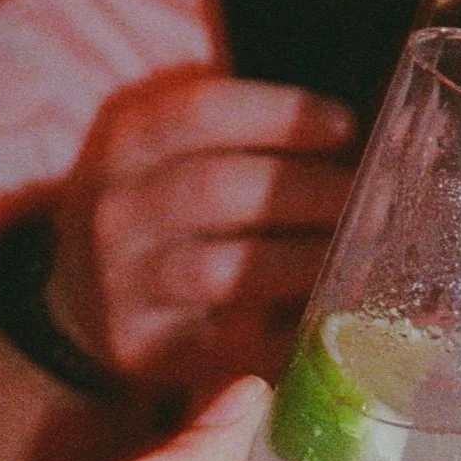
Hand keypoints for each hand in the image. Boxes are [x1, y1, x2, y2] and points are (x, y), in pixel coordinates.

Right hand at [47, 68, 356, 392]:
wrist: (80, 295)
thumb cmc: (163, 210)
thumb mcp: (176, 153)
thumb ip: (252, 137)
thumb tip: (380, 136)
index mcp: (126, 143)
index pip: (202, 113)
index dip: (281, 116)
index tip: (344, 127)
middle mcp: (115, 210)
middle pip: (219, 190)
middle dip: (309, 192)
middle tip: (375, 200)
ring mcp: (122, 284)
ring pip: (222, 271)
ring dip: (305, 260)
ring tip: (361, 256)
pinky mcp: (143, 348)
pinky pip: (230, 342)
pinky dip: (290, 331)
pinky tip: (334, 316)